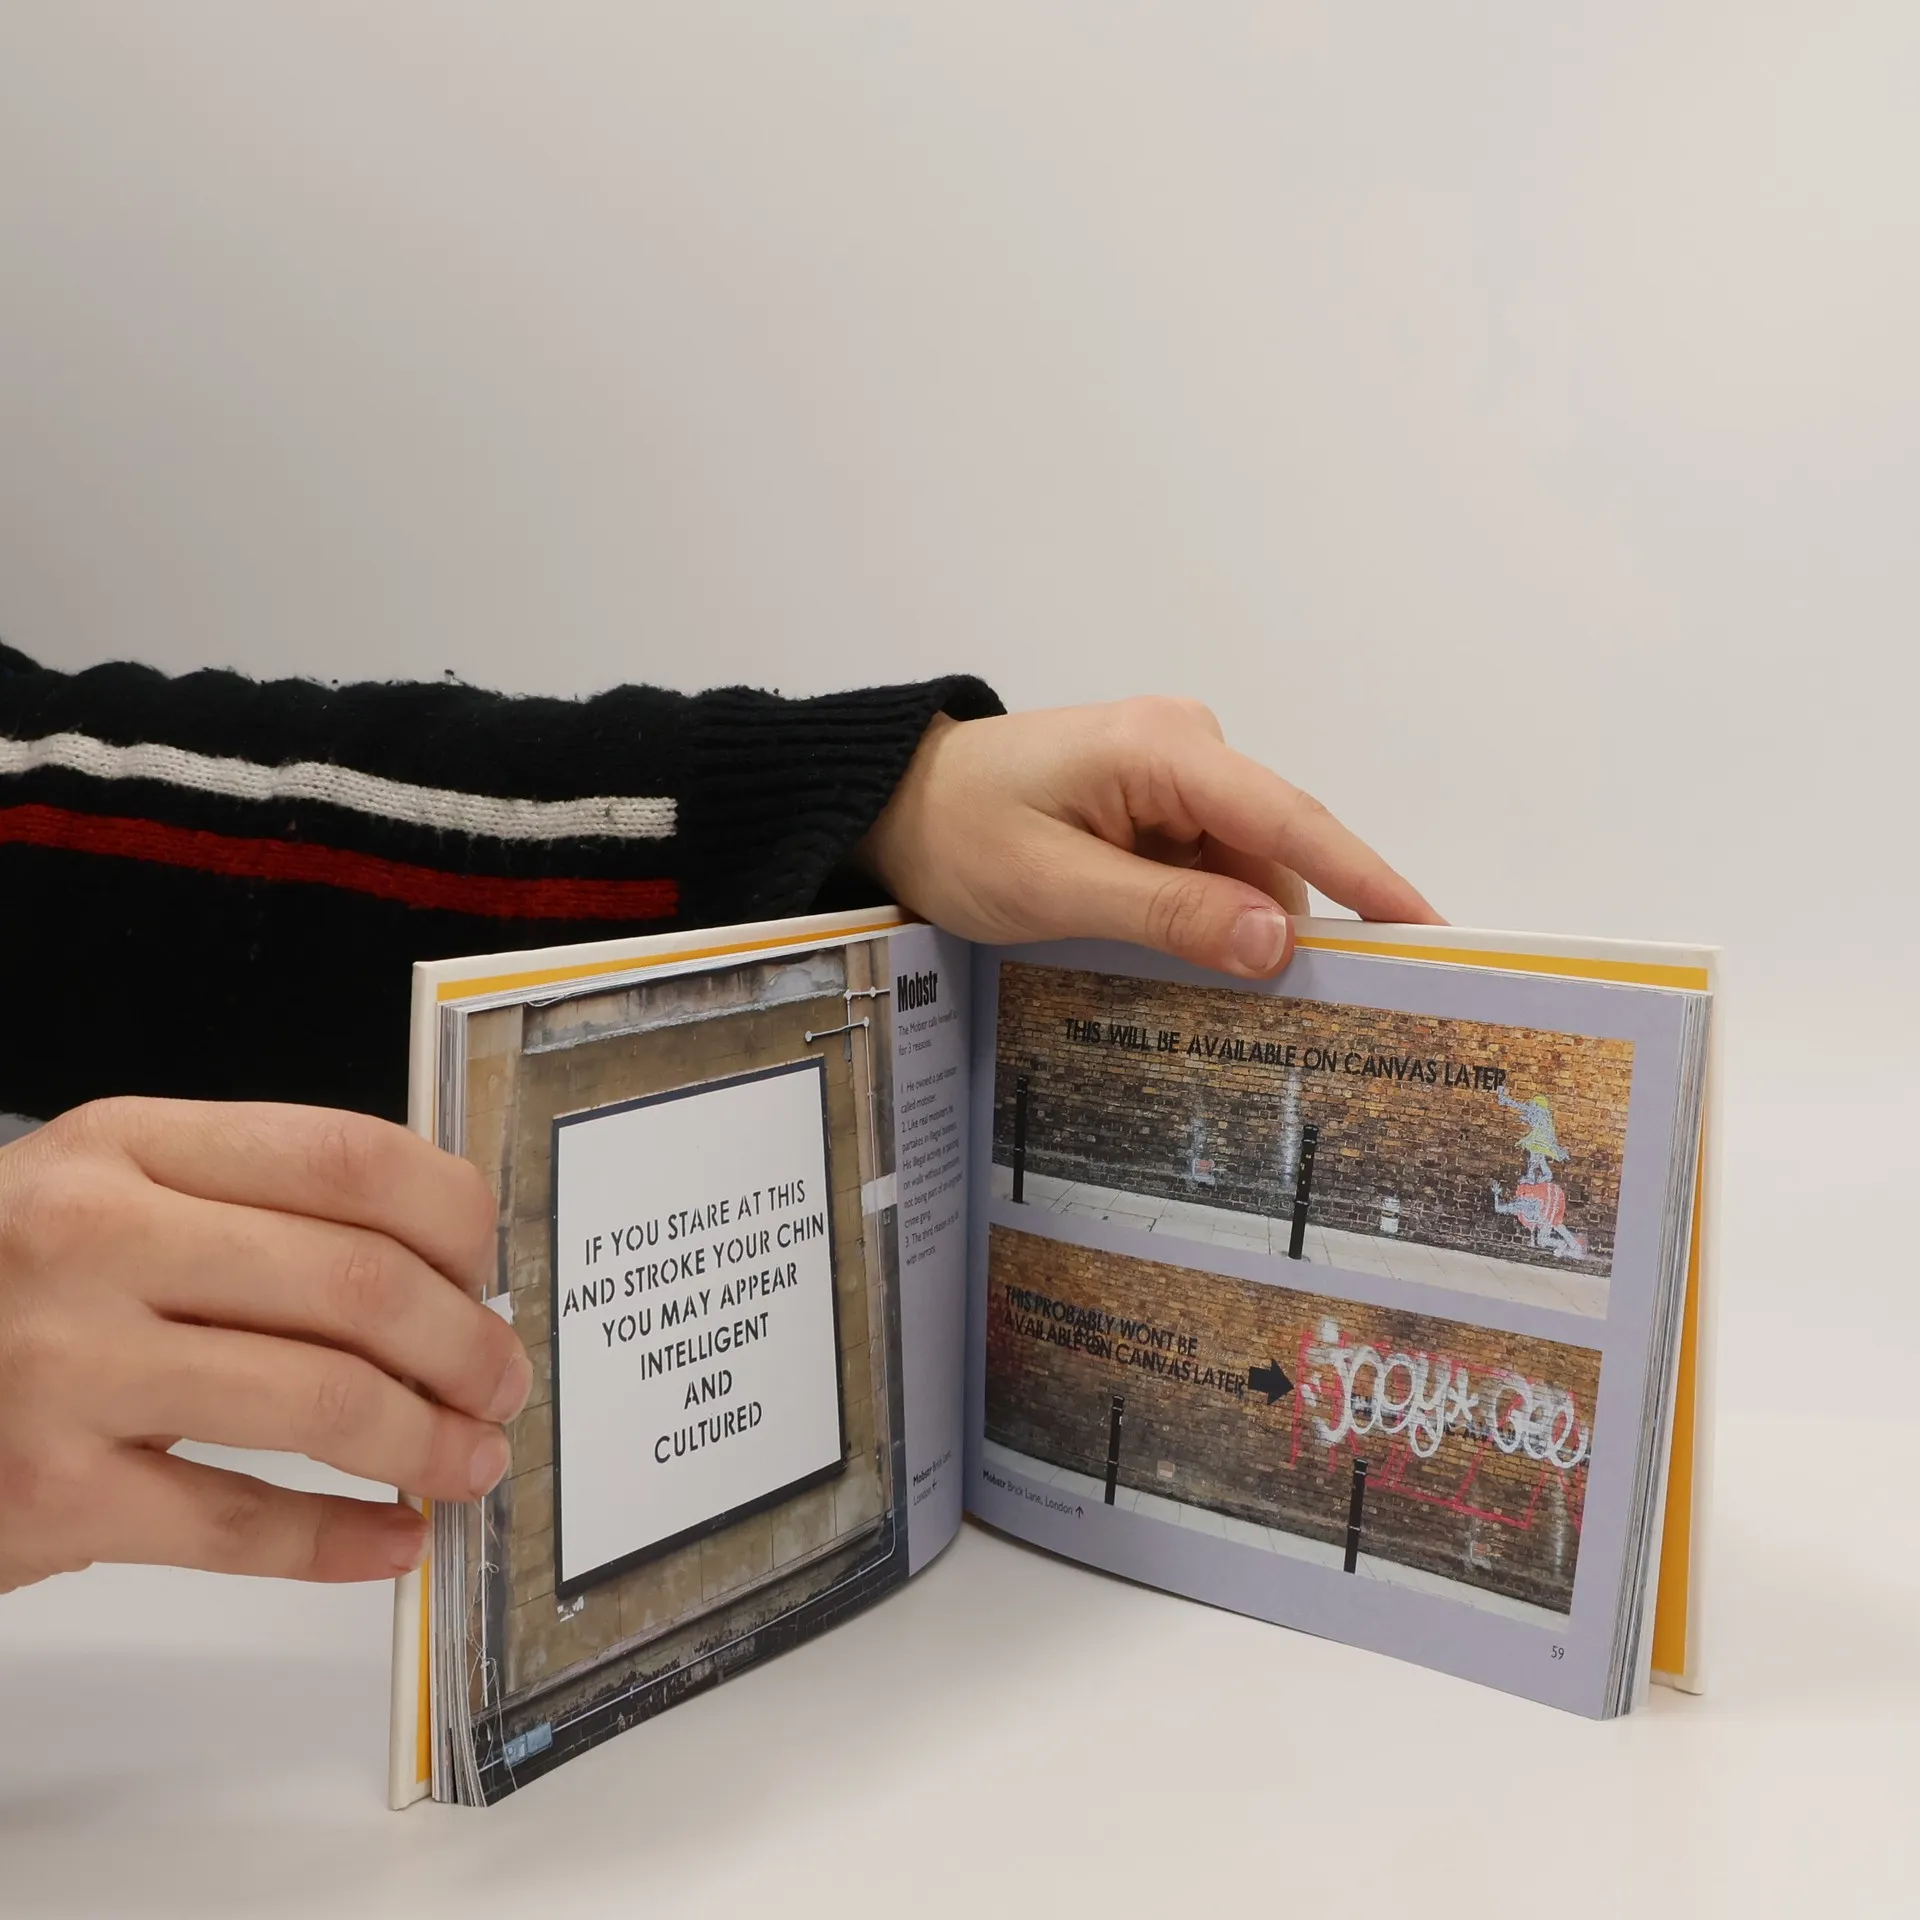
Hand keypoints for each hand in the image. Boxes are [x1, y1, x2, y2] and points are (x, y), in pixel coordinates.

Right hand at [0, 1098, 528, 1591]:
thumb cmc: (9, 1285)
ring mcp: (67, 1367)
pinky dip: (342, 1542)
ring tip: (471, 1460)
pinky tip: (392, 1539)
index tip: (487, 1269)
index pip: (346, 1157)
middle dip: (465, 1344)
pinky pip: (239, 1525)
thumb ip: (249, 1203)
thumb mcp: (111, 1190)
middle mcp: (96, 1238)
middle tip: (502, 1382)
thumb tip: (437, 1270)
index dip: (454, 1219)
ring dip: (427, 1441)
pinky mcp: (48, 1492)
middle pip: (356, 1281)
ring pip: (319, 1400)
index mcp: (129, 1144)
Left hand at [856, 697, 1439, 974]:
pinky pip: (1208, 868)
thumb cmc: (956, 833)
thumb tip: (1278, 943)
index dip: (1366, 879)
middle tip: (1323, 1021)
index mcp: (1164, 748)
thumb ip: (1167, 912)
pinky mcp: (1156, 802)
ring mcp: (1172, 773)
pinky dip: (1206, 917)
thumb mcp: (1055, 886)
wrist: (891, 802)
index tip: (1432, 931)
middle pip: (1273, 852)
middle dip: (1291, 930)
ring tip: (1229, 1009)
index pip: (1289, 819)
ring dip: (1236, 930)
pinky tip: (1190, 966)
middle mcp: (1184, 746)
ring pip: (1243, 869)